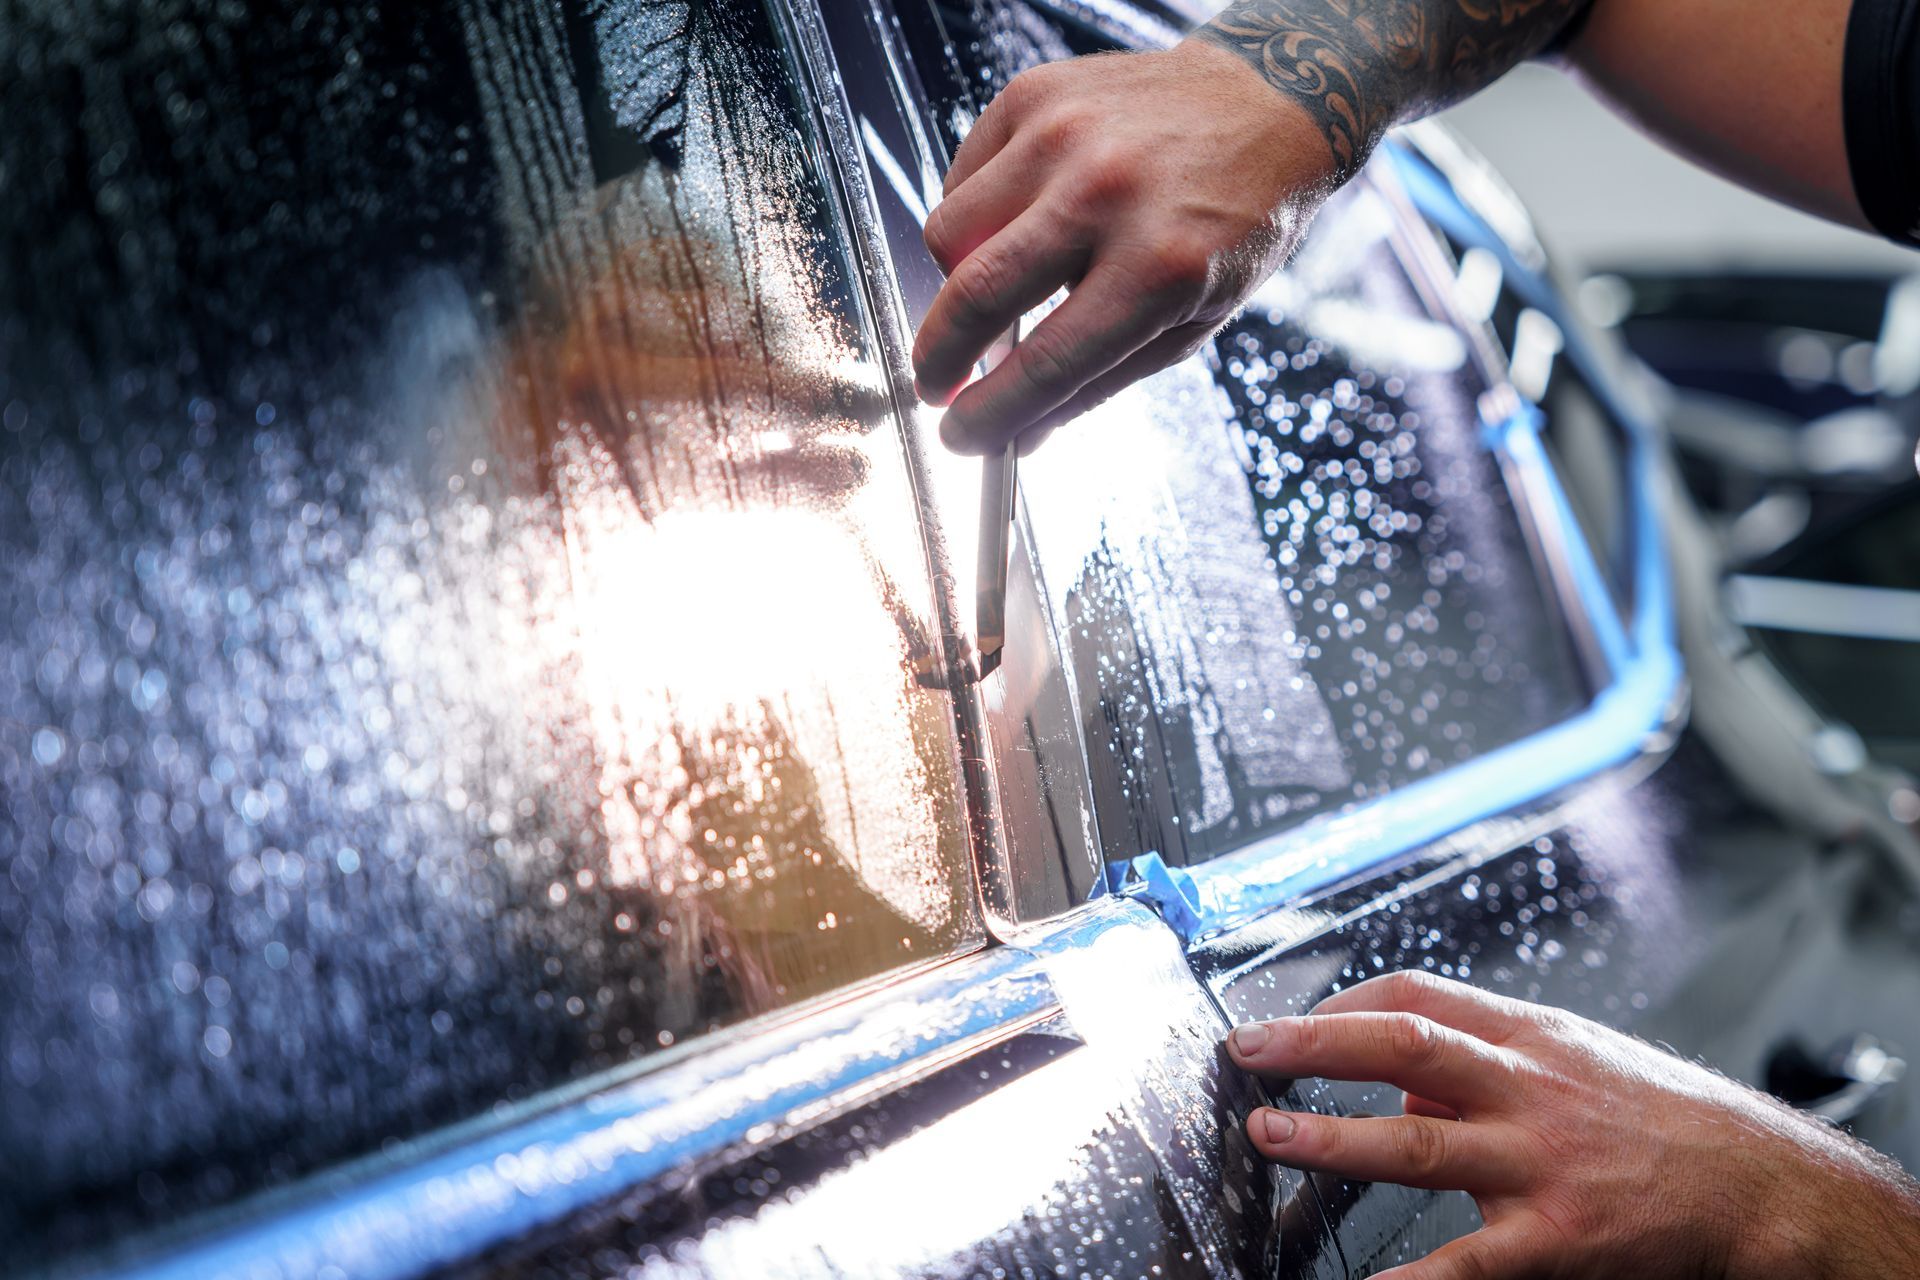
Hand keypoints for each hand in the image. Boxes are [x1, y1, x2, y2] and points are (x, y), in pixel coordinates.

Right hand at [912, 39, 1338, 455]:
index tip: (961, 435)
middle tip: (935, 384)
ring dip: (955, 282)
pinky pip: (960, 178)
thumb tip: (1020, 433)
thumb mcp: (1192, 321)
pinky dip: (970, 220)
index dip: (989, 414)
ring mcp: (1063, 136)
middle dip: (937, 358)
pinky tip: (1009, 228)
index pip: (1045, 364)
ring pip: (948, 234)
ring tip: (990, 292)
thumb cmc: (1235, 221)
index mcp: (1159, 266)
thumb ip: (1100, 383)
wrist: (1266, 104)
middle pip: (977, 295)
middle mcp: (1106, 194)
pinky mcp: (1033, 95)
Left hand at [1227, 971, 1919, 1277]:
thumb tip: (1399, 1095)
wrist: (1761, 1188)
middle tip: (1246, 1051)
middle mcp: (1526, 1088)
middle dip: (1314, 1044)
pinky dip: (1412, 1277)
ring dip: (1331, 1141)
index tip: (1290, 1021)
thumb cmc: (1666, 1122)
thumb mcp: (1576, 1062)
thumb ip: (1486, 1068)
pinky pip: (1467, 1260)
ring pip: (1417, 1144)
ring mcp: (1538, 1164)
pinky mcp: (1556, 1239)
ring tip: (1271, 1139)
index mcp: (1528, 1037)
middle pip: (1404, 1045)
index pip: (1417, 994)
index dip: (1342, 1002)